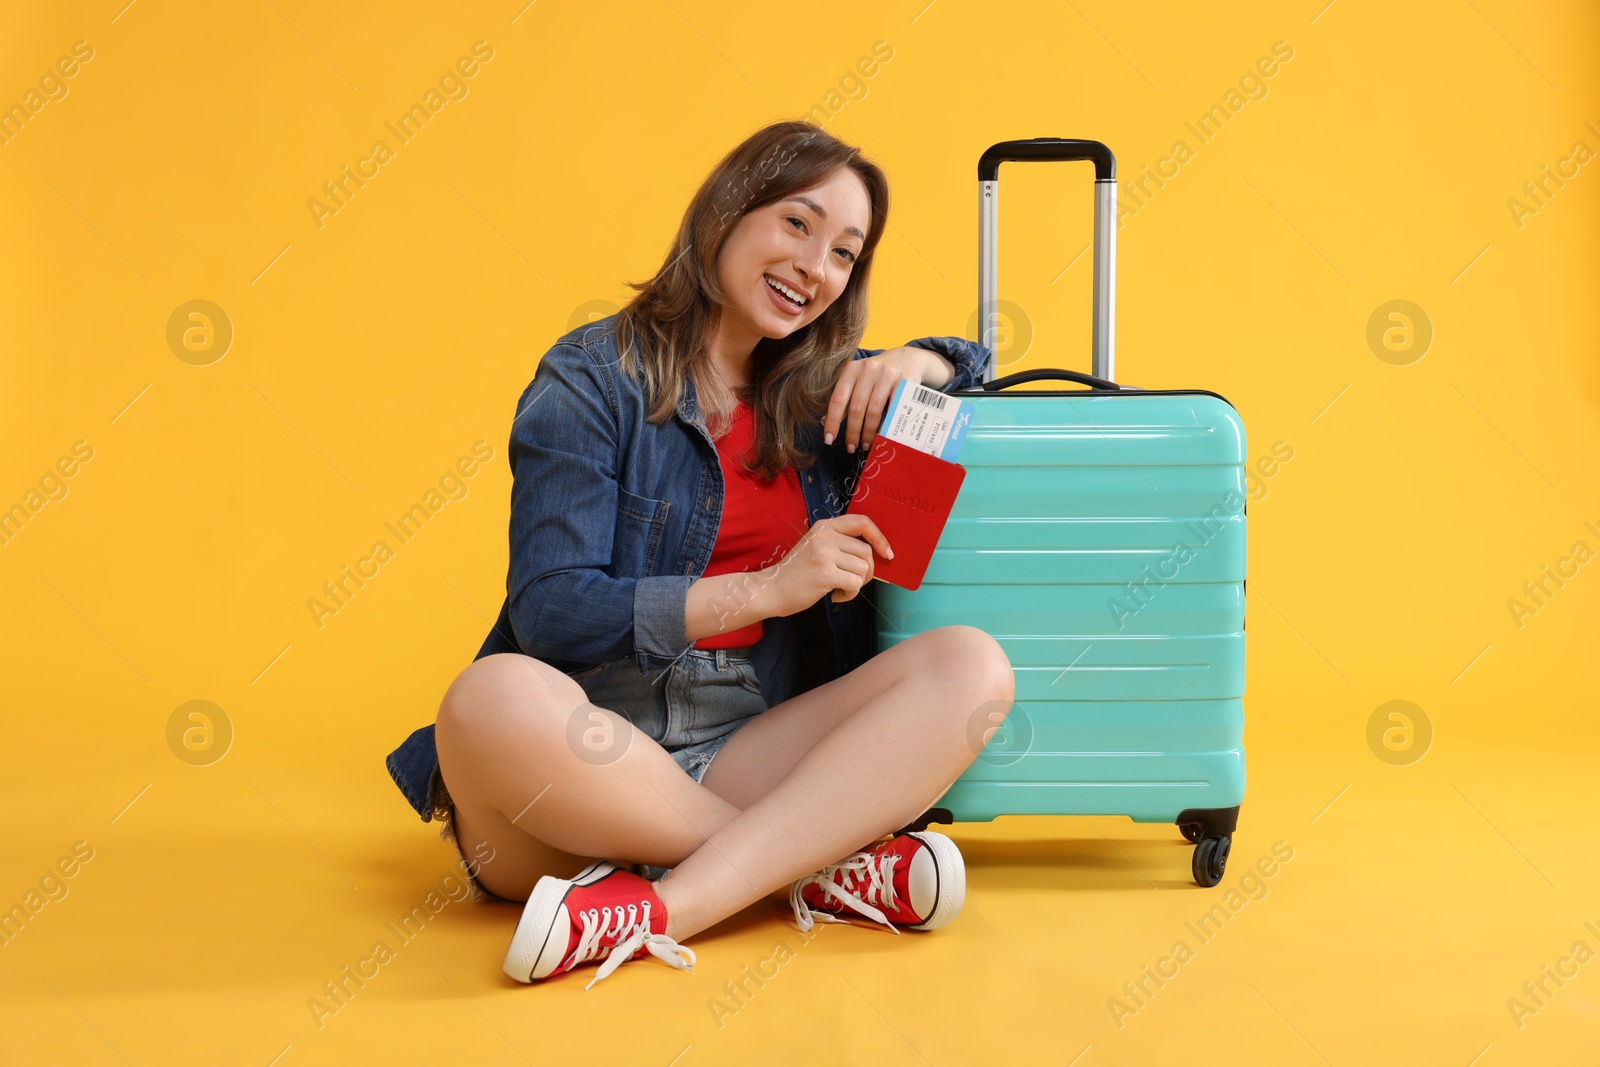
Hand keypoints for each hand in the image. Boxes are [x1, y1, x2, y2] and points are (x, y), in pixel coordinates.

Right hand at [762, 514, 893, 614]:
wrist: (771, 589)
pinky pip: (855, 584)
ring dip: (856, 585)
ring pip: (863, 569)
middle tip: (852, 582)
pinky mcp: (825, 572)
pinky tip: (835, 596)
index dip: (880, 537)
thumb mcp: (816, 547)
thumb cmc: (797, 574)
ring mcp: (824, 553)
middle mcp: (825, 536)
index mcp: (824, 526)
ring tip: (839, 589)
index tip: (887, 553)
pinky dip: (850, 595)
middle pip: (867, 551)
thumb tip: (874, 555)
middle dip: (866, 572)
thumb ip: (839, 545)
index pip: (862, 522)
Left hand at [823, 347, 934, 453]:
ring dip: (868, 433)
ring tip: (866, 444)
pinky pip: (893, 410)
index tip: (829, 439)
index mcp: (852, 369)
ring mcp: (888, 374)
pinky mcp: (906, 381)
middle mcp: (869, 369)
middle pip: (856, 408)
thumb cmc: (877, 376)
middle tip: (851, 447)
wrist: (906, 358)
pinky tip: (883, 435)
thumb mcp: (857, 381)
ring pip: (874, 411)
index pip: (838, 399)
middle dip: (852, 432)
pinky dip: (887, 425)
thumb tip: (825, 422)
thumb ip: (844, 399)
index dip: (832, 421)